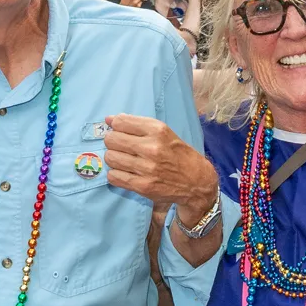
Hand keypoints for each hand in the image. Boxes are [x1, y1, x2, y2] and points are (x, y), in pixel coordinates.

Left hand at [103, 114, 218, 220]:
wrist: (196, 181)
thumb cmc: (178, 154)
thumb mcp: (164, 132)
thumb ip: (137, 124)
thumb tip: (108, 119)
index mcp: (158, 130)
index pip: (120, 122)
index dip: (115, 126)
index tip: (120, 131)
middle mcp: (152, 148)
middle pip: (111, 140)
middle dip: (113, 142)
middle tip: (122, 147)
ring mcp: (146, 168)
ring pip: (110, 158)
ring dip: (114, 158)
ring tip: (124, 161)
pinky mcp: (143, 186)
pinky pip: (113, 176)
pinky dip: (116, 174)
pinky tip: (126, 173)